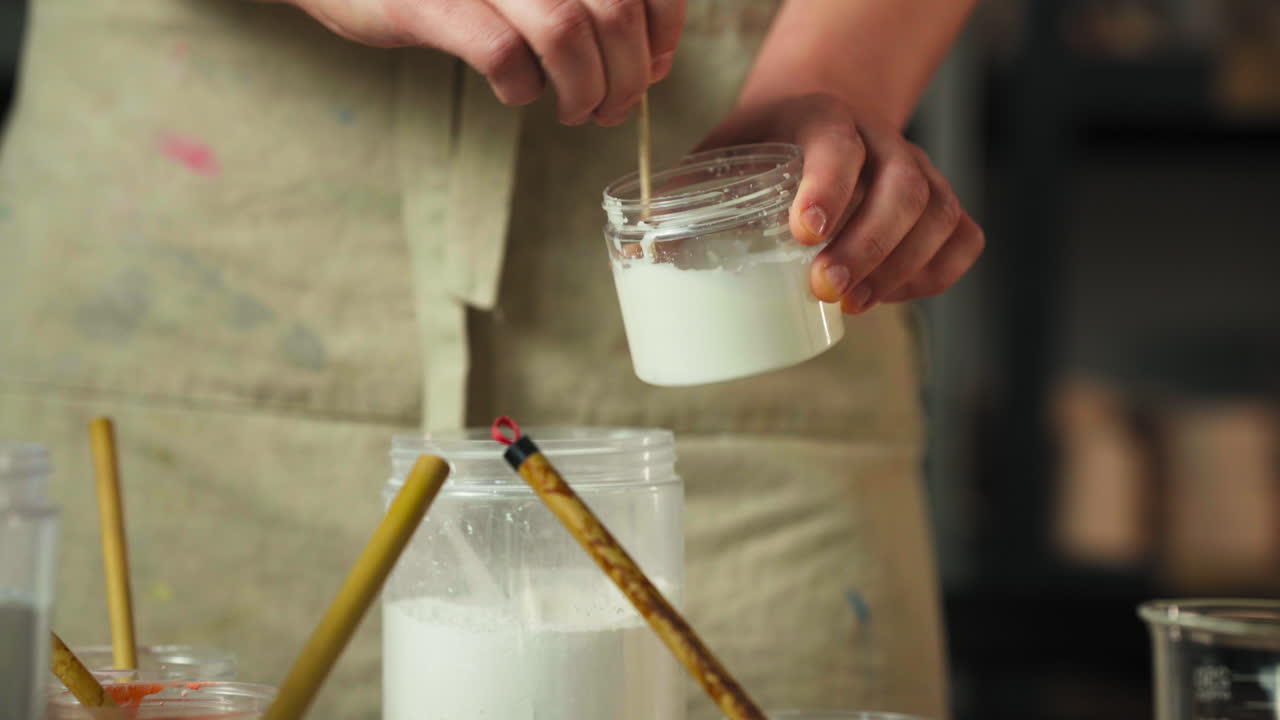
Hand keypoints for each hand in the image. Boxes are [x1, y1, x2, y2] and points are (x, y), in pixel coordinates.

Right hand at [272, 0, 683, 125]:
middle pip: (614, 12)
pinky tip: (516, 92)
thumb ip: (589, 6)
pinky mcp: (429, 3)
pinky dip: (521, 88)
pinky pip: (502, 55)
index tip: (654, 65)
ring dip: (583, 90)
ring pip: (567, 33)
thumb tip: (653, 61)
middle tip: (612, 108)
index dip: (664, 29)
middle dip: (627, 77)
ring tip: (574, 111)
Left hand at [698, 93, 984, 313]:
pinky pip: (963, 237)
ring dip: (901, 268)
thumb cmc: (759, 153)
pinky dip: (934, 274)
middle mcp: (881, 139)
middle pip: (902, 189)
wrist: (813, 121)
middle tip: (826, 291)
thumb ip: (690, 199)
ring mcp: (920, 170)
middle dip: (868, 247)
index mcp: (822, 117)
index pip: (838, 145)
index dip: (827, 189)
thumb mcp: (721, 157)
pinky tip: (889, 295)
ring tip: (852, 305)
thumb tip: (658, 256)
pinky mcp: (940, 203)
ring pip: (939, 215)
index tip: (803, 236)